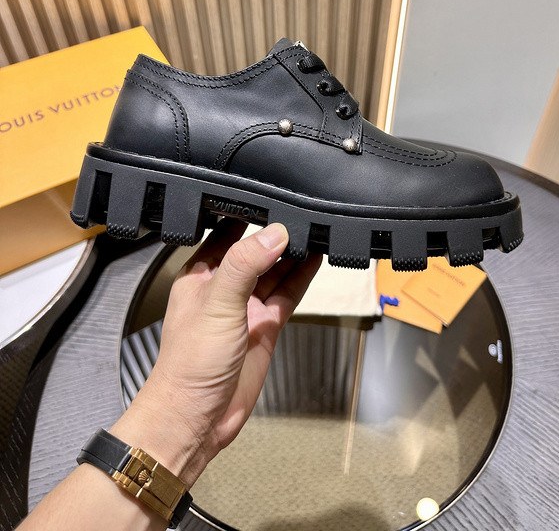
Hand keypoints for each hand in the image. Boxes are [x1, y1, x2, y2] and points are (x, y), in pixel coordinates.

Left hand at [111, 218, 321, 486]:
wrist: (196, 418)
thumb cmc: (188, 365)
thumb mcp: (217, 304)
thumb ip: (244, 266)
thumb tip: (274, 233)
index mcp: (200, 275)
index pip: (224, 232)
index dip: (247, 214)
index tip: (271, 195)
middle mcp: (224, 287)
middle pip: (255, 249)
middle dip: (275, 231)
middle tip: (302, 211)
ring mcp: (245, 307)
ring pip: (274, 270)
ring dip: (292, 252)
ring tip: (315, 228)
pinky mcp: (264, 327)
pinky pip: (286, 294)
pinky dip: (301, 277)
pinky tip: (314, 260)